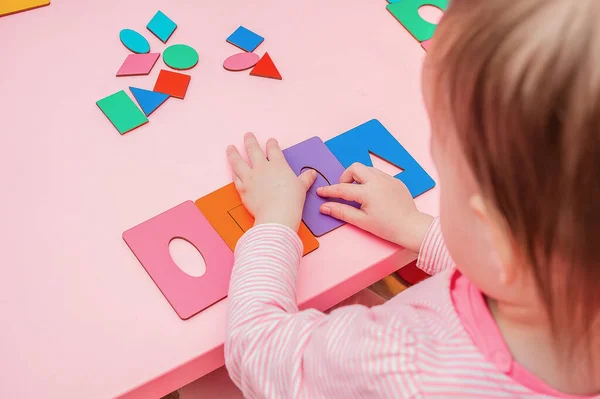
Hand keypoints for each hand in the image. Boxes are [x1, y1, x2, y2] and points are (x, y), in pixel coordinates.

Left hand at [227, 133, 316, 230]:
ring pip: (238, 161)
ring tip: (230, 147)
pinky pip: (236, 178)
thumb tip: (312, 173)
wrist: (277, 214)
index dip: (272, 143)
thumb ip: (305, 178)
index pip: (273, 149)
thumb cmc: (291, 200)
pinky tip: (232, 170)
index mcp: (278, 165)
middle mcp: (262, 168)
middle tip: (247, 135)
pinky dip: (234, 173)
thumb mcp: (302, 187)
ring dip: (233, 153)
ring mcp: (250, 178)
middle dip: (250, 141)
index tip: (270, 141)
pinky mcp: (243, 189)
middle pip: (253, 149)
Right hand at [317, 163, 432, 251]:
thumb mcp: (361, 221)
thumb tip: (324, 207)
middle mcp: (378, 181)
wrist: (411, 227)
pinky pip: (378, 174)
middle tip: (345, 191)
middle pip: (354, 168)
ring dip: (359, 177)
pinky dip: (371, 180)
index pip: (342, 188)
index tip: (321, 191)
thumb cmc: (387, 227)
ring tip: (359, 194)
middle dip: (346, 177)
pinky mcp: (395, 181)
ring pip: (367, 169)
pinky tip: (373, 195)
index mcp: (368, 192)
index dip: (329, 190)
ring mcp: (388, 179)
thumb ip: (341, 212)